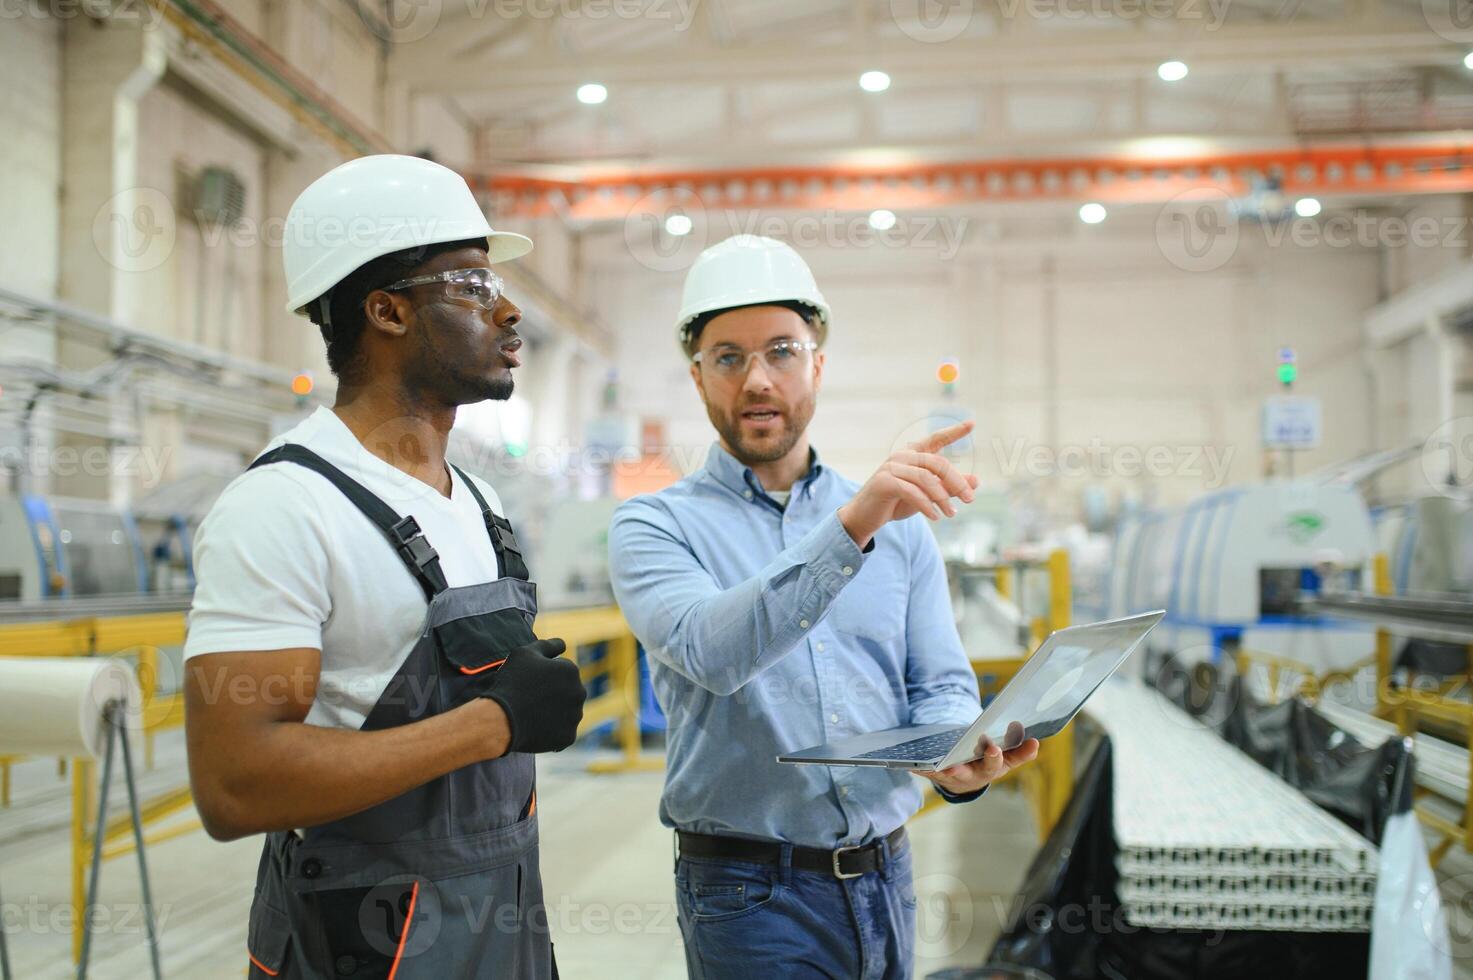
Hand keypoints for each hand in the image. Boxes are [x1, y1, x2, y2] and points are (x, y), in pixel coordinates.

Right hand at [480, 638, 586, 754]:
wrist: (501, 718)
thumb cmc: (511, 682)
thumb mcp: (524, 653)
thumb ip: (548, 645)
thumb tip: (563, 644)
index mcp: (571, 670)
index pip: (560, 671)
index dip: (542, 675)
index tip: (528, 682)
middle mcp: (580, 692)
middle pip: (566, 691)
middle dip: (552, 693)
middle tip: (529, 699)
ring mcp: (575, 716)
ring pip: (566, 712)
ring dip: (553, 712)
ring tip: (531, 713)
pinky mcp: (568, 737)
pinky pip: (562, 732)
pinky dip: (552, 731)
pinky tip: (535, 727)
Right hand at [837, 421, 979, 549]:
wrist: (865, 517)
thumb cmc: (896, 502)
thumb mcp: (927, 496)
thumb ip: (949, 487)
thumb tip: (976, 482)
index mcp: (913, 454)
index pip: (936, 439)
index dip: (954, 431)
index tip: (972, 423)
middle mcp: (902, 456)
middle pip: (937, 463)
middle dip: (956, 481)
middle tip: (970, 499)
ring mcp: (891, 467)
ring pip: (926, 478)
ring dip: (943, 498)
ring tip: (951, 514)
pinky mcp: (884, 482)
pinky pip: (912, 492)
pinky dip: (926, 505)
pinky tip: (935, 517)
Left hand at [914, 725, 1039, 795]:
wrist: (966, 780)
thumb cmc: (987, 764)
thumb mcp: (1006, 761)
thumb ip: (1020, 753)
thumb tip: (1035, 743)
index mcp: (988, 770)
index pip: (993, 764)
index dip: (993, 757)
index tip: (994, 748)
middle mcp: (969, 775)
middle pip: (965, 772)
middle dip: (961, 767)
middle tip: (953, 762)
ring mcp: (950, 777)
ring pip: (942, 774)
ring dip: (936, 770)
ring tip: (931, 763)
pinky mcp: (935, 775)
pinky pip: (925, 772)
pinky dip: (919, 769)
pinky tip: (913, 764)